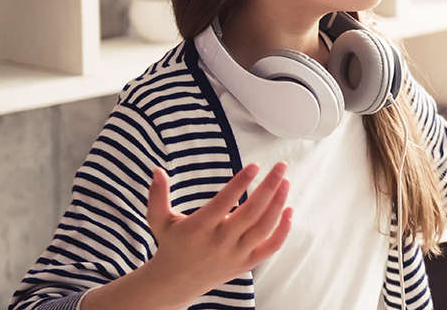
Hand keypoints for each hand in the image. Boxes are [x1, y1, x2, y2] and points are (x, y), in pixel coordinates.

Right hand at [145, 162, 292, 293]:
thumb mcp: (159, 220)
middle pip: (251, 212)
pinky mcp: (246, 263)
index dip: (240, 183)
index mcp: (198, 228)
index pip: (223, 202)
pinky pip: (271, 247)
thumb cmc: (171, 244)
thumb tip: (157, 170)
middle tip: (281, 166)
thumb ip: (158, 196)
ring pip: (264, 228)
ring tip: (286, 182)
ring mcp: (235, 254)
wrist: (177, 281)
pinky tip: (289, 210)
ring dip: (278, 203)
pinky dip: (283, 230)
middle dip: (269, 187)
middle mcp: (219, 242)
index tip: (254, 165)